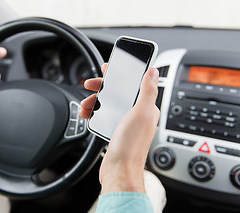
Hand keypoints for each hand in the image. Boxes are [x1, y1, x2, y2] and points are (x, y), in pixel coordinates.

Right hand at [79, 64, 159, 193]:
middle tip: (90, 84)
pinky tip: (87, 113)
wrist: (118, 171)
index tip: (108, 69)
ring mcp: (125, 122)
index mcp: (146, 107)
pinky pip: (104, 115)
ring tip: (85, 104)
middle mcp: (137, 114)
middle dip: (102, 88)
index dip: (120, 74)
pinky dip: (94, 112)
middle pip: (118, 92)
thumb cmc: (131, 146)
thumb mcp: (141, 113)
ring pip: (108, 103)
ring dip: (95, 101)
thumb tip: (153, 71)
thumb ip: (148, 91)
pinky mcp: (115, 130)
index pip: (133, 83)